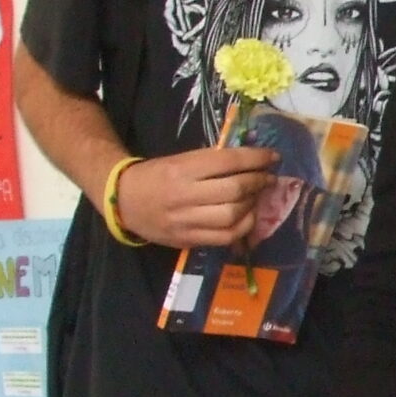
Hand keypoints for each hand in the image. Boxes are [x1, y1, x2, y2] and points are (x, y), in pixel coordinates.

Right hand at [109, 144, 277, 247]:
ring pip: (232, 216)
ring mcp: (186, 221)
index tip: (272, 157)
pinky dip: (244, 227)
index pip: (228, 162)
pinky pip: (225, 237)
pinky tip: (248, 216)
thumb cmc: (156, 175)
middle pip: (234, 190)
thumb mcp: (180, 160)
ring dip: (253, 204)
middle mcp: (185, 196)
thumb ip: (212, 162)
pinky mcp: (188, 239)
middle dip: (258, 182)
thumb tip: (251, 160)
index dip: (255, 159)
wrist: (123, 201)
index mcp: (182, 169)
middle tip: (268, 177)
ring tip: (257, 195)